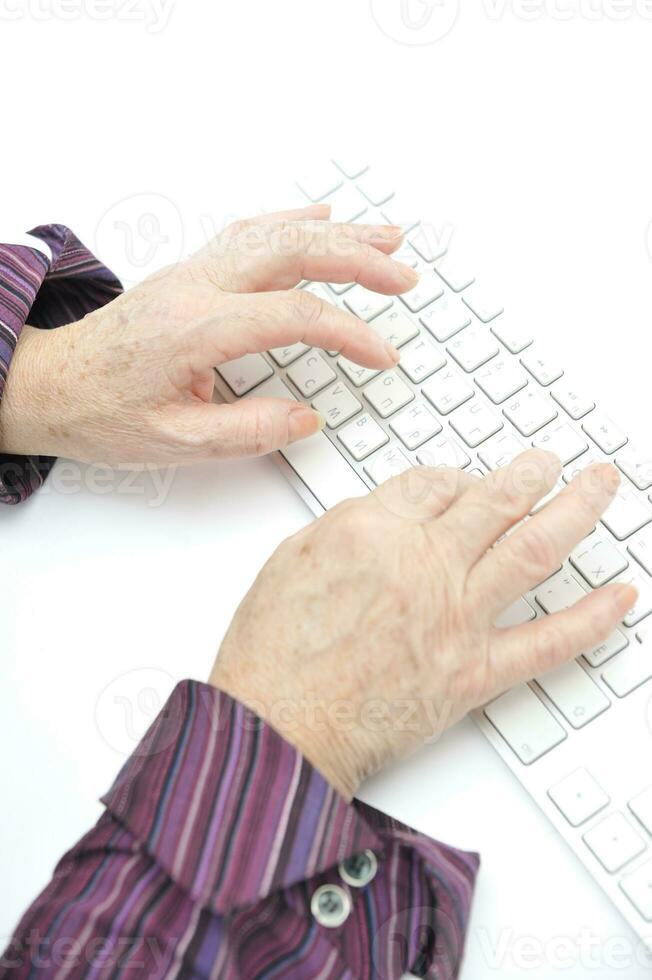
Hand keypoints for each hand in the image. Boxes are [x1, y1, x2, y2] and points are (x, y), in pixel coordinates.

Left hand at [0, 205, 416, 463]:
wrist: (52, 384)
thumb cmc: (102, 412)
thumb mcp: (175, 441)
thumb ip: (246, 431)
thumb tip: (306, 417)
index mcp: (196, 328)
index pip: (294, 316)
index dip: (349, 333)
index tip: (382, 356)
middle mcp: (197, 287)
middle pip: (292, 252)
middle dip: (357, 260)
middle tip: (403, 276)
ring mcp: (193, 272)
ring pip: (275, 234)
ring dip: (335, 233)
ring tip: (386, 239)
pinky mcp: (191, 273)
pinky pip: (250, 232)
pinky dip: (292, 221)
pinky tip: (320, 217)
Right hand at [210, 451, 635, 798]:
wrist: (279, 727)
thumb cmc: (272, 654)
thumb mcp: (291, 559)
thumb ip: (348, 527)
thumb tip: (388, 514)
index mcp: (372, 529)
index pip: (435, 482)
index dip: (457, 477)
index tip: (467, 481)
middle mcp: (422, 564)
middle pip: (496, 500)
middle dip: (532, 473)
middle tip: (550, 462)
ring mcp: (455, 617)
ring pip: (533, 549)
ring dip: (575, 511)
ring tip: (598, 488)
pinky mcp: (473, 673)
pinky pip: (547, 642)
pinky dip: (591, 619)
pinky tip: (619, 597)